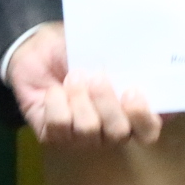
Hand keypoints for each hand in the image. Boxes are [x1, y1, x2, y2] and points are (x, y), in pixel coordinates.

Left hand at [6, 21, 160, 147]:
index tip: (133, 92)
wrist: (36, 53)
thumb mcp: (98, 47)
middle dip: (107, 103)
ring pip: (89, 130)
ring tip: (72, 76)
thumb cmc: (75, 49)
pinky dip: (56, 102)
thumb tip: (133, 55)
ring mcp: (83, 137)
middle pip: (119, 133)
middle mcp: (109, 129)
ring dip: (79, 97)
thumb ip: (118, 56)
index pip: (148, 129)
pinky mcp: (55, 137)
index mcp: (128, 109)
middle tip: (97, 77)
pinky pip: (60, 126)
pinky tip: (54, 90)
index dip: (145, 118)